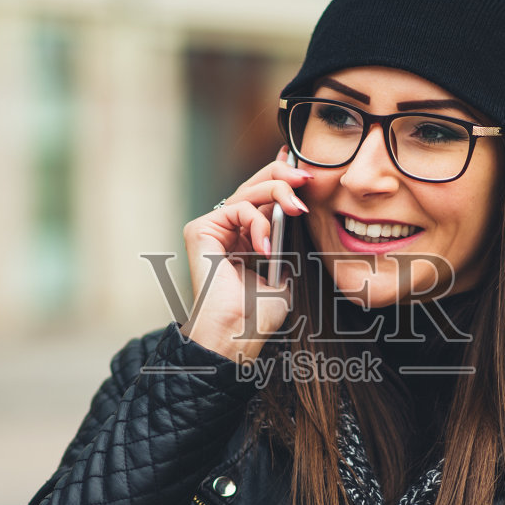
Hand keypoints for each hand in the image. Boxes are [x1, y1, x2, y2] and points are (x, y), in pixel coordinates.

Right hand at [180, 147, 312, 362]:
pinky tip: (264, 245)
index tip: (304, 170)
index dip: (281, 178)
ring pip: (247, 192)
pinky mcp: (200, 230)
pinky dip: (256, 221)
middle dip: (281, 176)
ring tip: (295, 209)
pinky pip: (236, 208)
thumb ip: (287, 247)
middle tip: (304, 178)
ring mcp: (212, 229)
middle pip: (253, 187)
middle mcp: (225, 231)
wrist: (236, 334)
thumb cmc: (256, 315)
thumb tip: (299, 220)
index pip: (262, 199)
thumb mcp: (283, 275)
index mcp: (243, 239)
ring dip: (276, 193)